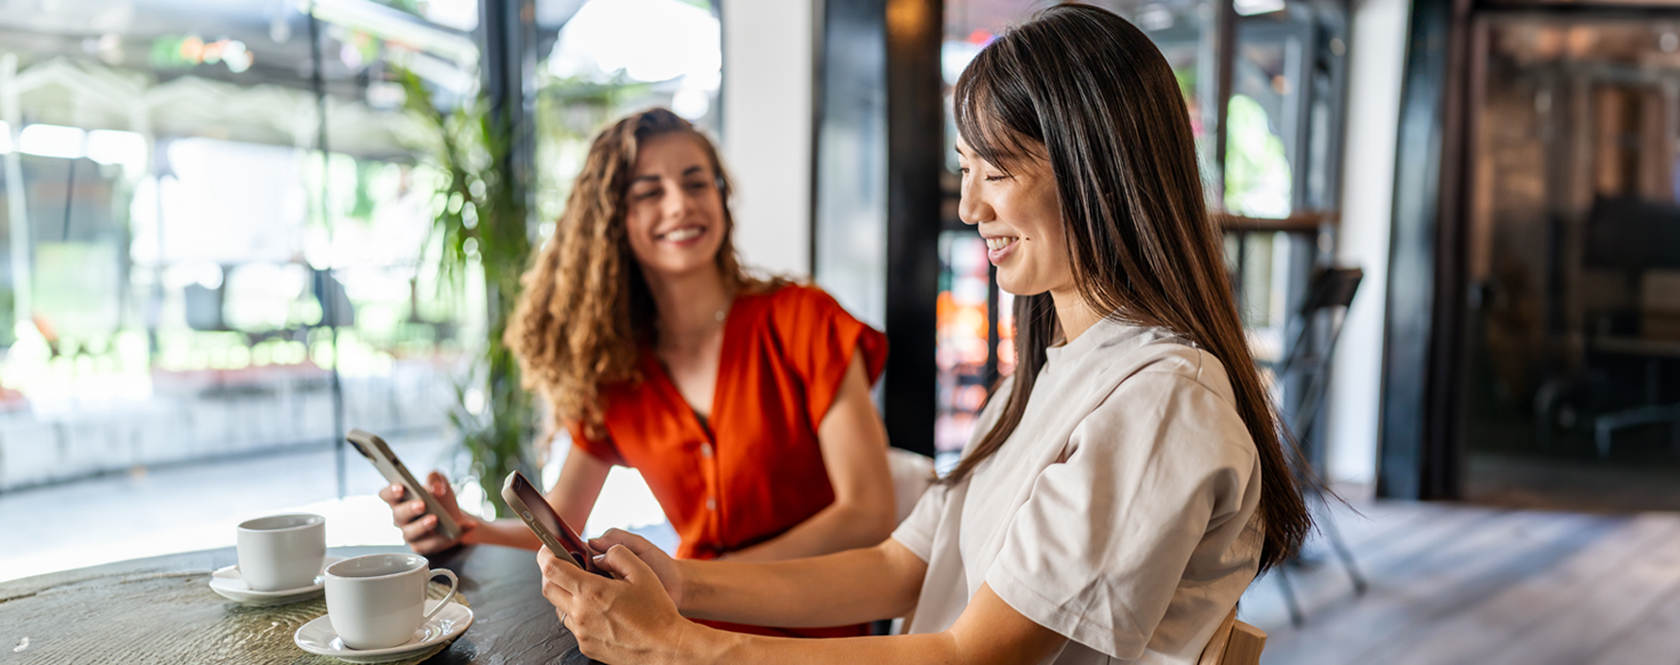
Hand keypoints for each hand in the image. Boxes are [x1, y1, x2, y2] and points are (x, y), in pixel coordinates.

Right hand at [378, 471, 475, 553]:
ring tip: (435, 519)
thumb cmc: (442, 500)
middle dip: (409, 509)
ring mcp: (409, 533)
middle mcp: (401, 517)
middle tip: (422, 504)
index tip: (400, 487)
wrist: (458, 519)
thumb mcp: (440, 482)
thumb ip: (435, 479)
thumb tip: (436, 489)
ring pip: (410, 532)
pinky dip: (441, 539)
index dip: (390, 492)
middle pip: (398, 514)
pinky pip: (428, 545)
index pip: (387, 495)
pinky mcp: (421, 546)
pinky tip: (452, 532)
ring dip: (422, 526)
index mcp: (400, 499)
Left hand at [539, 542, 697, 663]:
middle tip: (565, 566)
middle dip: (551, 574)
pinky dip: (580, 614)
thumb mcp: (642, 571)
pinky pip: (574, 626)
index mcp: (592, 592)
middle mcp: (580, 614)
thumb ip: (617, 554)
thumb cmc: (657, 611)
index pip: (552, 569)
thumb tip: (598, 557)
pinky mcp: (586, 647)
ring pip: (560, 608)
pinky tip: (600, 612)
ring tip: (589, 591)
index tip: (548, 548)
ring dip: (566, 595)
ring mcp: (581, 633)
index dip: (545, 554)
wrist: (665, 648)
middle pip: (548, 589)